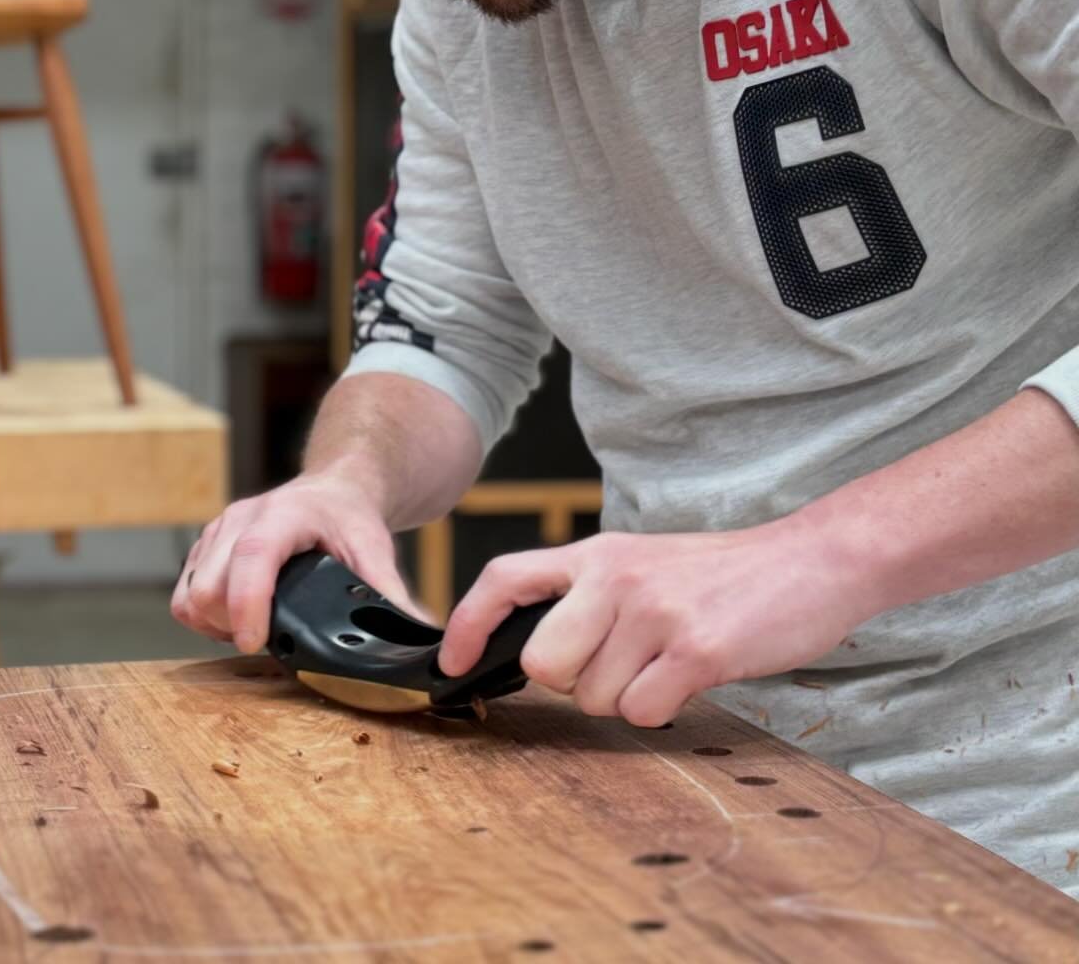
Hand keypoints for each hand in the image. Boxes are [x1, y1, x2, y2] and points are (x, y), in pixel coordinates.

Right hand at [171, 469, 426, 654]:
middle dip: (230, 624)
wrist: (332, 489)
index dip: (247, 602)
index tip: (254, 641)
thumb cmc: (348, 518)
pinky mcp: (205, 545)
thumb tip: (420, 635)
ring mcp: (218, 531)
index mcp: (283, 516)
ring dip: (213, 623)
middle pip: (209, 586)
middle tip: (264, 638)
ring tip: (249, 629)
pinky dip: (200, 615)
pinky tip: (232, 618)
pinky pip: (182, 594)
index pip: (253, 556)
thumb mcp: (376, 549)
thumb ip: (392, 593)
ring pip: (190, 594)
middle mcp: (241, 519)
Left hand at [436, 516, 870, 727]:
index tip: (454, 663)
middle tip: (622, 667)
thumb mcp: (644, 562)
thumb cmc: (724, 574)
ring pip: (595, 697)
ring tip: (668, 662)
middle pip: (545, 663)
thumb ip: (593, 594)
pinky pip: (644, 711)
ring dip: (628, 698)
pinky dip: (664, 708)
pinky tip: (692, 676)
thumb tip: (542, 651)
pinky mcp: (695, 649)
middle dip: (575, 684)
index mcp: (598, 553)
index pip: (506, 577)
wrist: (809, 561)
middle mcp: (616, 577)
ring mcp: (654, 611)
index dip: (469, 623)